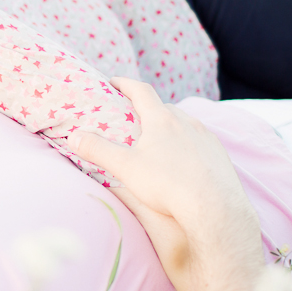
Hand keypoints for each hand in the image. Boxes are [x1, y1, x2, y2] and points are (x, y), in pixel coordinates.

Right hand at [68, 77, 261, 290]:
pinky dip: (185, 142)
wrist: (214, 207)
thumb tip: (73, 136)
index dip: (125, 83)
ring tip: (156, 140)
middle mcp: (186, 122)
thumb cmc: (167, 185)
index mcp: (162, 119)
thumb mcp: (125, 167)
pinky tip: (181, 159)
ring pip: (183, 123)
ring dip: (168, 126)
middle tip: (132, 117)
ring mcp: (205, 137)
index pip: (141, 91)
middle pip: (163, 107)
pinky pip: (198, 140)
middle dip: (146, 108)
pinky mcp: (218, 153)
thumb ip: (98, 150)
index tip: (113, 82)